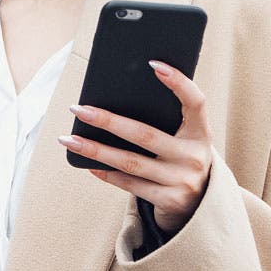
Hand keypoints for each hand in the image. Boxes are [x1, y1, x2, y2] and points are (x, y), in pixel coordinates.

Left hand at [59, 60, 212, 232]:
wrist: (201, 206)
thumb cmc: (182, 159)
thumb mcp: (185, 139)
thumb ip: (166, 121)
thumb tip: (115, 98)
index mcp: (201, 133)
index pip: (196, 101)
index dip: (178, 82)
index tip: (153, 64)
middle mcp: (194, 156)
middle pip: (145, 134)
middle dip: (108, 121)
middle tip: (78, 109)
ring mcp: (182, 180)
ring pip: (130, 162)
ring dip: (95, 150)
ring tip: (68, 139)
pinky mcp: (168, 200)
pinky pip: (130, 184)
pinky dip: (106, 173)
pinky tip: (87, 163)